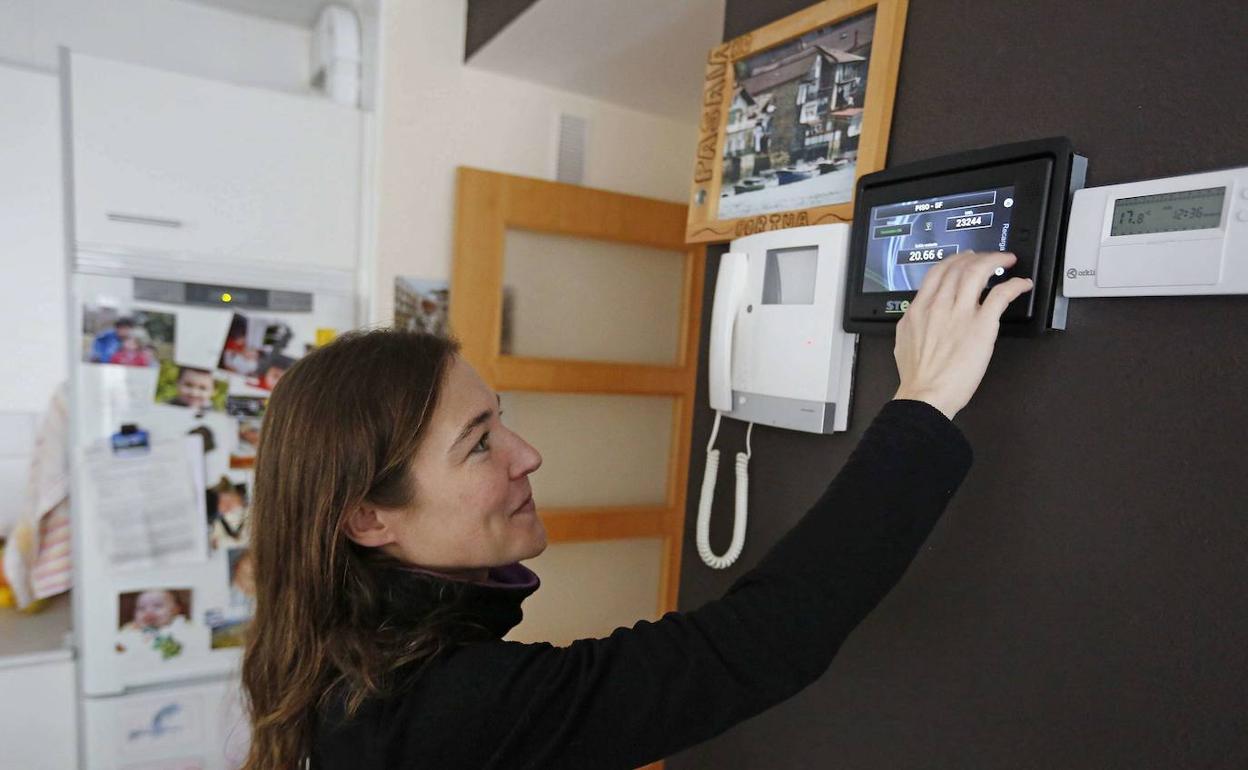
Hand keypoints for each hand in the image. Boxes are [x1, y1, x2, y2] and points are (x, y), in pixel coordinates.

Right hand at [892, 251, 1033, 419]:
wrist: (925, 396)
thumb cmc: (917, 377)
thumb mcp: (904, 341)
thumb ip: (915, 322)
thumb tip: (921, 315)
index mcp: (919, 309)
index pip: (938, 272)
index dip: (955, 260)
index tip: (964, 259)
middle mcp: (939, 305)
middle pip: (959, 267)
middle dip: (977, 256)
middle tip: (988, 257)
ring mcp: (961, 313)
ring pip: (978, 272)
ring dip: (996, 261)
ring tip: (1007, 261)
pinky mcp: (982, 326)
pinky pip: (1001, 294)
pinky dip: (1014, 285)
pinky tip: (1021, 284)